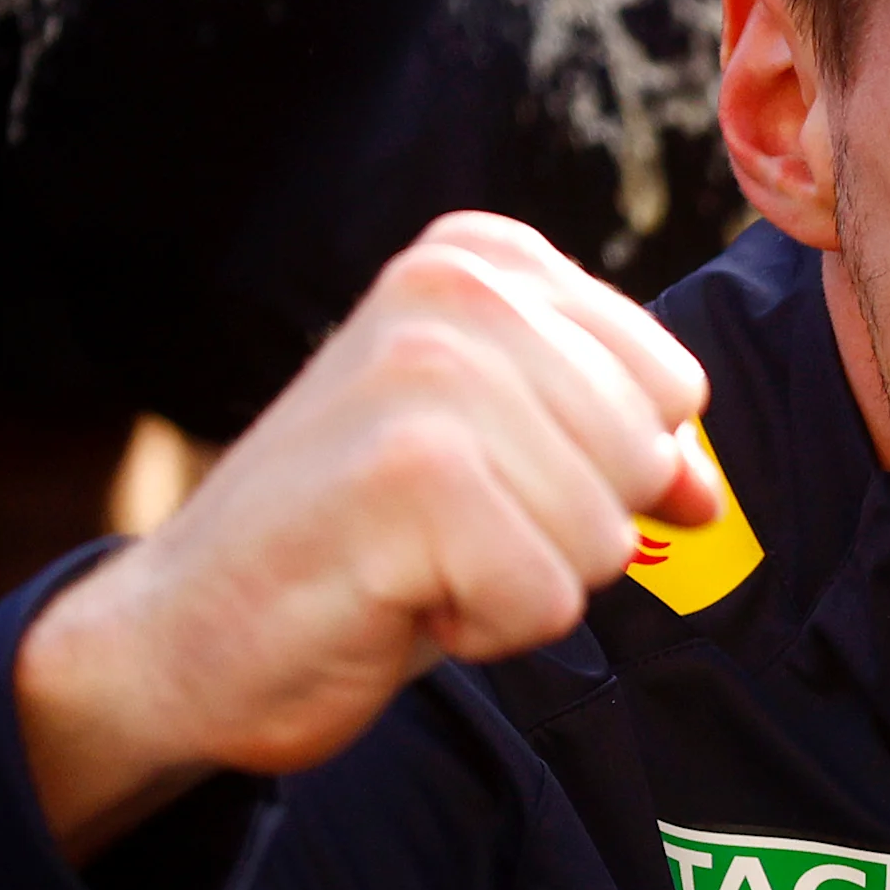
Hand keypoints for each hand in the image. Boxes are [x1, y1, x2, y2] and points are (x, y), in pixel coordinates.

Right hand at [16, 214, 716, 857]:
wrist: (181, 631)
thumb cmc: (350, 543)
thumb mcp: (499, 459)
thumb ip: (610, 445)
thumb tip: (707, 491)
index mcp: (484, 257)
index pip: (669, 387)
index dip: (597, 469)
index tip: (482, 480)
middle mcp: (456, 288)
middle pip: (645, 460)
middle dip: (565, 531)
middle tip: (442, 531)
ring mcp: (429, 376)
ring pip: (605, 534)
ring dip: (522, 583)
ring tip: (416, 560)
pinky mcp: (408, 478)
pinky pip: (546, 599)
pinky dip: (484, 629)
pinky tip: (395, 596)